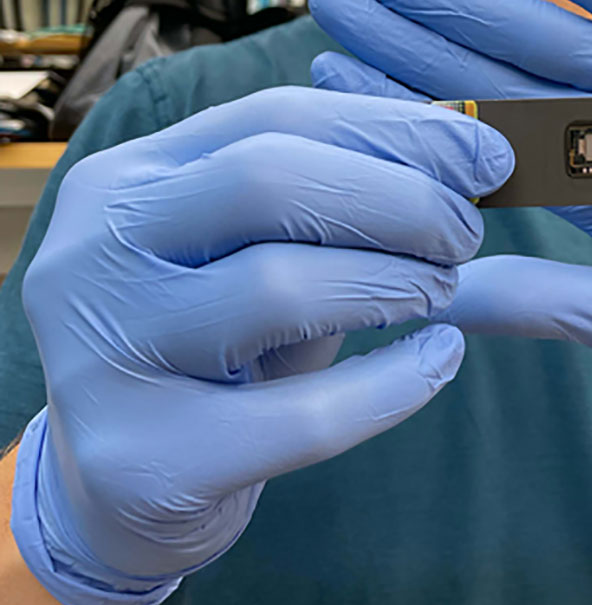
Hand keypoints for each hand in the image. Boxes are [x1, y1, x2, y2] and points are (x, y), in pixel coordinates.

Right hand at [12, 89, 511, 604]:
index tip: (485, 153)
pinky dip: (392, 385)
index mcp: (125, 179)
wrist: (122, 489)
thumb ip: (329, 193)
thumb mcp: (253, 250)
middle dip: (397, 199)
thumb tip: (465, 144)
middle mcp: (93, 255)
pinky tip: (438, 360)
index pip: (273, 116)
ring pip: (278, 288)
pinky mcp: (141, 462)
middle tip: (465, 231)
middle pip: (267, 183)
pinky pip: (301, 418)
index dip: (393, 127)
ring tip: (444, 290)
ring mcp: (101, 360)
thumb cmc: (215, 342)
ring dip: (392, 282)